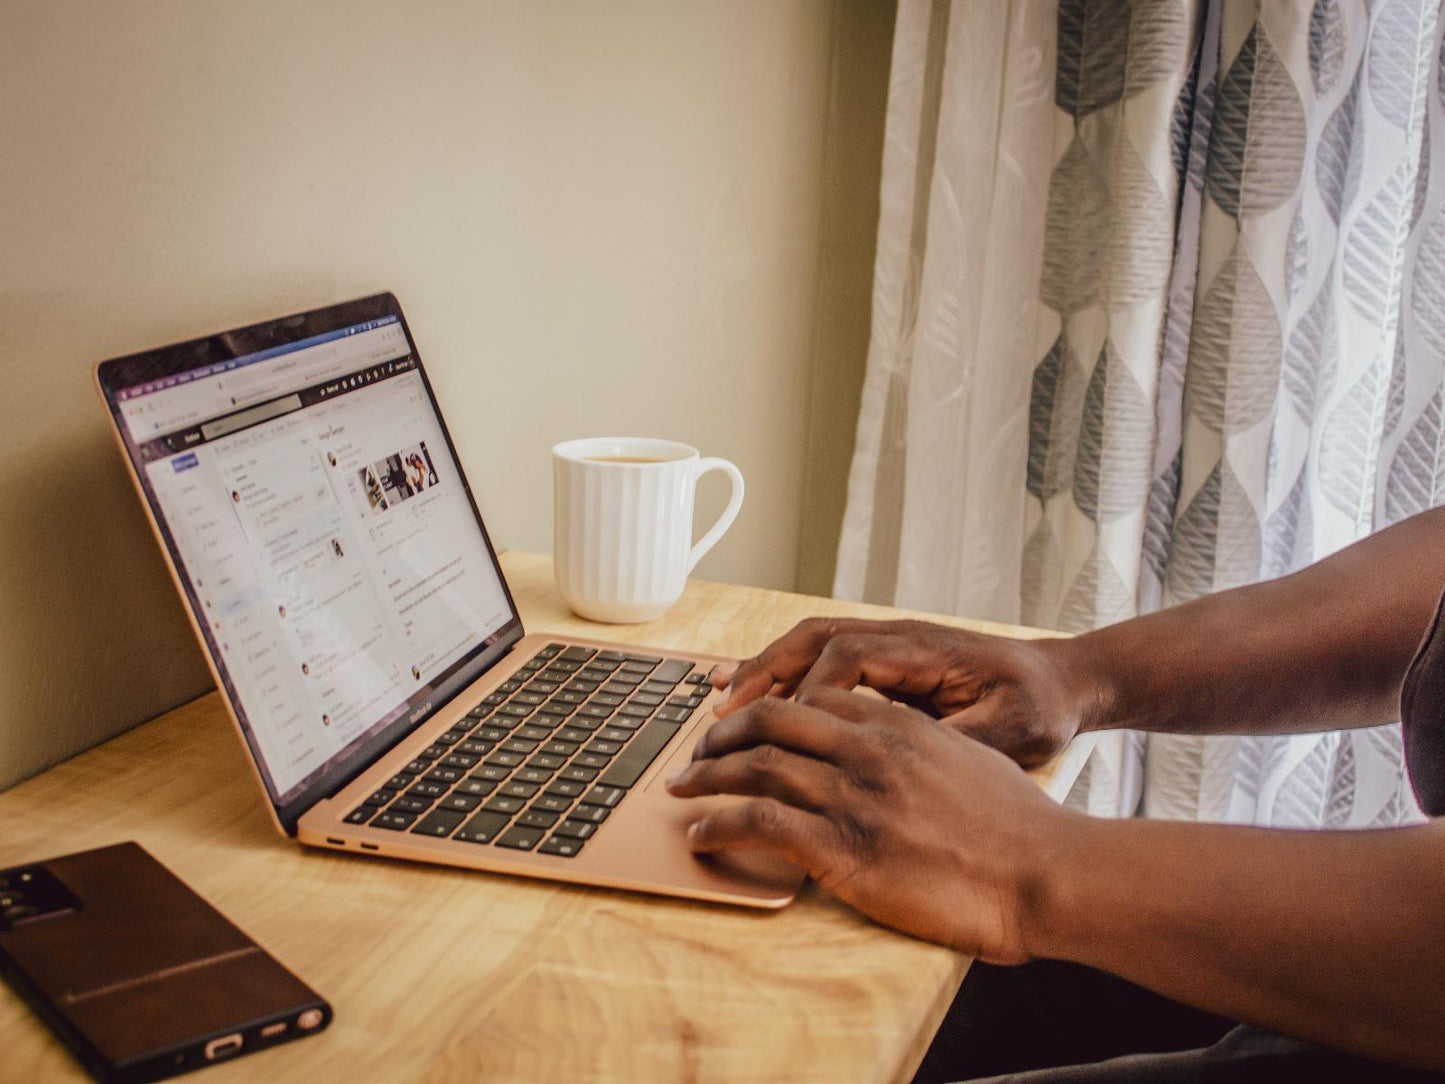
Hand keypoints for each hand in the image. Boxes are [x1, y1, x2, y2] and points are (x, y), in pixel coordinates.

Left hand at [666, 688, 1072, 962]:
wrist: (1046, 872)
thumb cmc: (1019, 827)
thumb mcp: (971, 761)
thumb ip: (923, 748)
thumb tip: (899, 753)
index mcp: (898, 726)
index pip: (813, 697)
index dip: (768, 707)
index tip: (744, 725)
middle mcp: (869, 750)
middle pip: (771, 719)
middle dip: (722, 734)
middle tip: (696, 754)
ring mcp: (855, 797)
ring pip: (756, 766)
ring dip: (706, 777)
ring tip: (681, 791)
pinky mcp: (845, 849)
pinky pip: (761, 823)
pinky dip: (720, 824)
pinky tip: (702, 835)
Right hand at [711, 618, 1091, 765]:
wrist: (1065, 682)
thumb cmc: (1040, 709)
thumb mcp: (1010, 732)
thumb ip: (957, 736)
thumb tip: (901, 748)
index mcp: (925, 651)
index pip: (846, 658)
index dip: (807, 694)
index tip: (781, 736)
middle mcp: (900, 638)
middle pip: (813, 639)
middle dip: (763, 673)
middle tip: (722, 715)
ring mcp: (891, 644)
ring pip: (810, 643)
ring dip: (764, 669)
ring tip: (717, 700)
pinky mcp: (888, 661)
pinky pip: (823, 657)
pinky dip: (784, 673)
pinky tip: (753, 693)